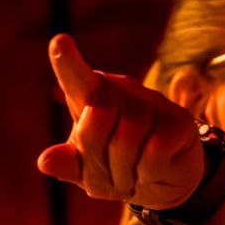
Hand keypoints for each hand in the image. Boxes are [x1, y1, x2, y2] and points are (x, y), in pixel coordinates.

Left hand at [36, 34, 204, 208]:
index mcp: (91, 97)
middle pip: (97, 118)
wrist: (162, 183)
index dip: (68, 62)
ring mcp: (153, 102)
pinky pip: (153, 153)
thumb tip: (45, 161)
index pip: (77, 79)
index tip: (59, 41)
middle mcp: (122, 91)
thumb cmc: (116, 169)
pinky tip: (152, 171)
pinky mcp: (179, 122)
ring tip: (130, 173)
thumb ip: (67, 165)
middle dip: (97, 158)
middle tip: (109, 172)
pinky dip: (148, 173)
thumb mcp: (86, 171)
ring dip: (123, 171)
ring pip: (127, 138)